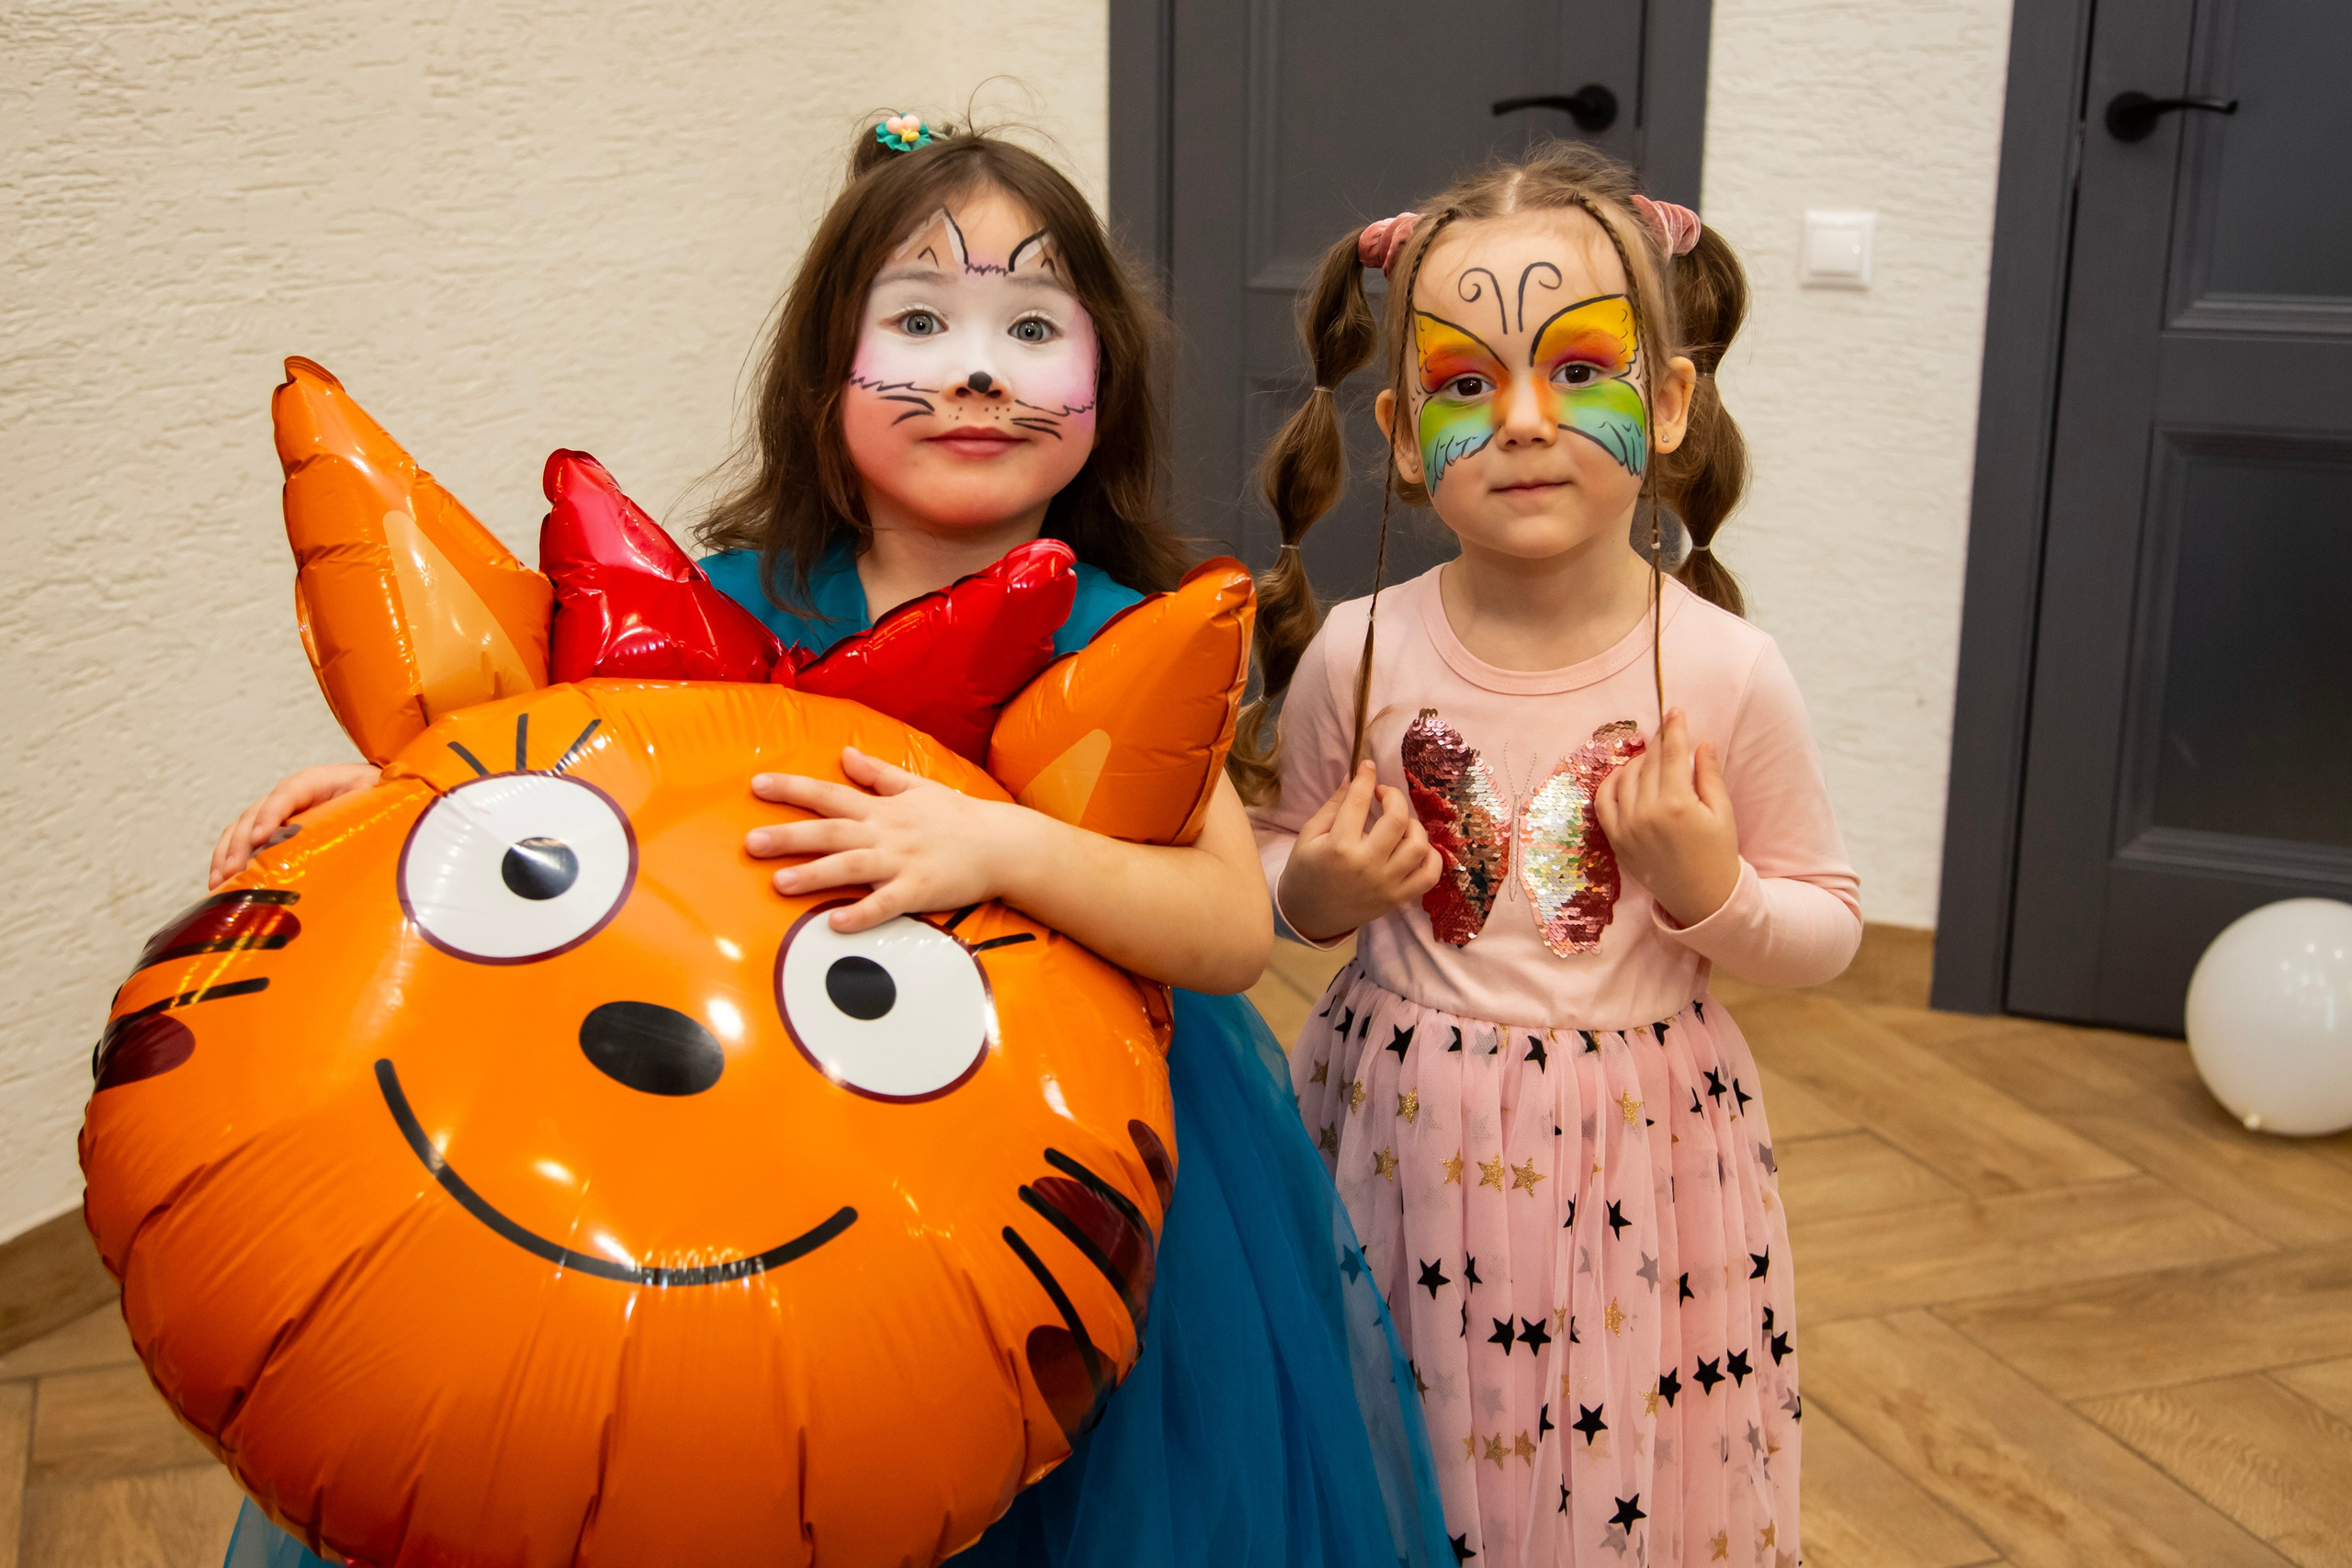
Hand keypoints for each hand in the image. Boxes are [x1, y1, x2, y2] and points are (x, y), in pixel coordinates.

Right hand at [208, 763, 381, 888]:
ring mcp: (279, 814)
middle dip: (242, 841)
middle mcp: (293, 796)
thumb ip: (371, 807)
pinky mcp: (274, 834)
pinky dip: (227, 860)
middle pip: (257, 811)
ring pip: (243, 827)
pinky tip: (219, 882)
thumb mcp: (379, 798)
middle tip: (235, 870)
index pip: (290, 791)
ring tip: (221, 880)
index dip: (272, 813)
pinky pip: (244, 843)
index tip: (261, 837)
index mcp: (319, 782)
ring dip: (228, 854)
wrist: (382, 800)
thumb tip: (369, 835)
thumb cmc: (380, 800)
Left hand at [746, 746, 1034, 932]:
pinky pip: (886, 904)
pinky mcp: (919, 890)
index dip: (792, 789)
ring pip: (851, 866)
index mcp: (882, 808)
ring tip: (780, 883)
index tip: (756, 785)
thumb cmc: (958, 817)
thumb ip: (877, 773)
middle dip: (789, 836)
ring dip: (815, 874)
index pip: (828, 794)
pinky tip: (834, 922)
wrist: (1002, 844)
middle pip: (830, 831)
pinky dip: (861, 912)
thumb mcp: (916, 786)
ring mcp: (902, 862)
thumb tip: (844, 753)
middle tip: (751, 843)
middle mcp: (886, 833)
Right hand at [1276, 761, 1441, 942]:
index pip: (1359, 801)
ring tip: (1398, 824)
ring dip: (1412, 825)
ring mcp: (1386, 884)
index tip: (1368, 767)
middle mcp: (1366, 865)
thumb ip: (1334, 805)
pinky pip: (1429, 875)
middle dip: (1393, 796)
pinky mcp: (1398, 899)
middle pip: (1398, 819)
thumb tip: (1355, 777)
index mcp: (1338, 846)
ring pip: (1418, 845)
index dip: (1366, 777)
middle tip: (1383, 795)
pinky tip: (1416, 847)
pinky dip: (1430, 857)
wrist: (1309, 917)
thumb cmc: (1305, 872)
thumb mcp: (1309, 836)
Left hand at [1594, 708, 1739, 926]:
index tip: (1675, 711)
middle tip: (1668, 729)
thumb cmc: (1719, 853)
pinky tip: (1626, 775)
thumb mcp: (1722, 812)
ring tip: (1654, 758)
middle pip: (1649, 762)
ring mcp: (1627, 827)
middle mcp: (1647, 813)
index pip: (1671, 754)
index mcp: (1678, 804)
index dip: (1674, 729)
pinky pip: (1604, 801)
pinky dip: (1612, 783)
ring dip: (1639, 761)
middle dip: (1659, 742)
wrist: (1702, 898)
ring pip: (1626, 776)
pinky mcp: (1616, 839)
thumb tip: (1700, 741)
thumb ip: (1709, 774)